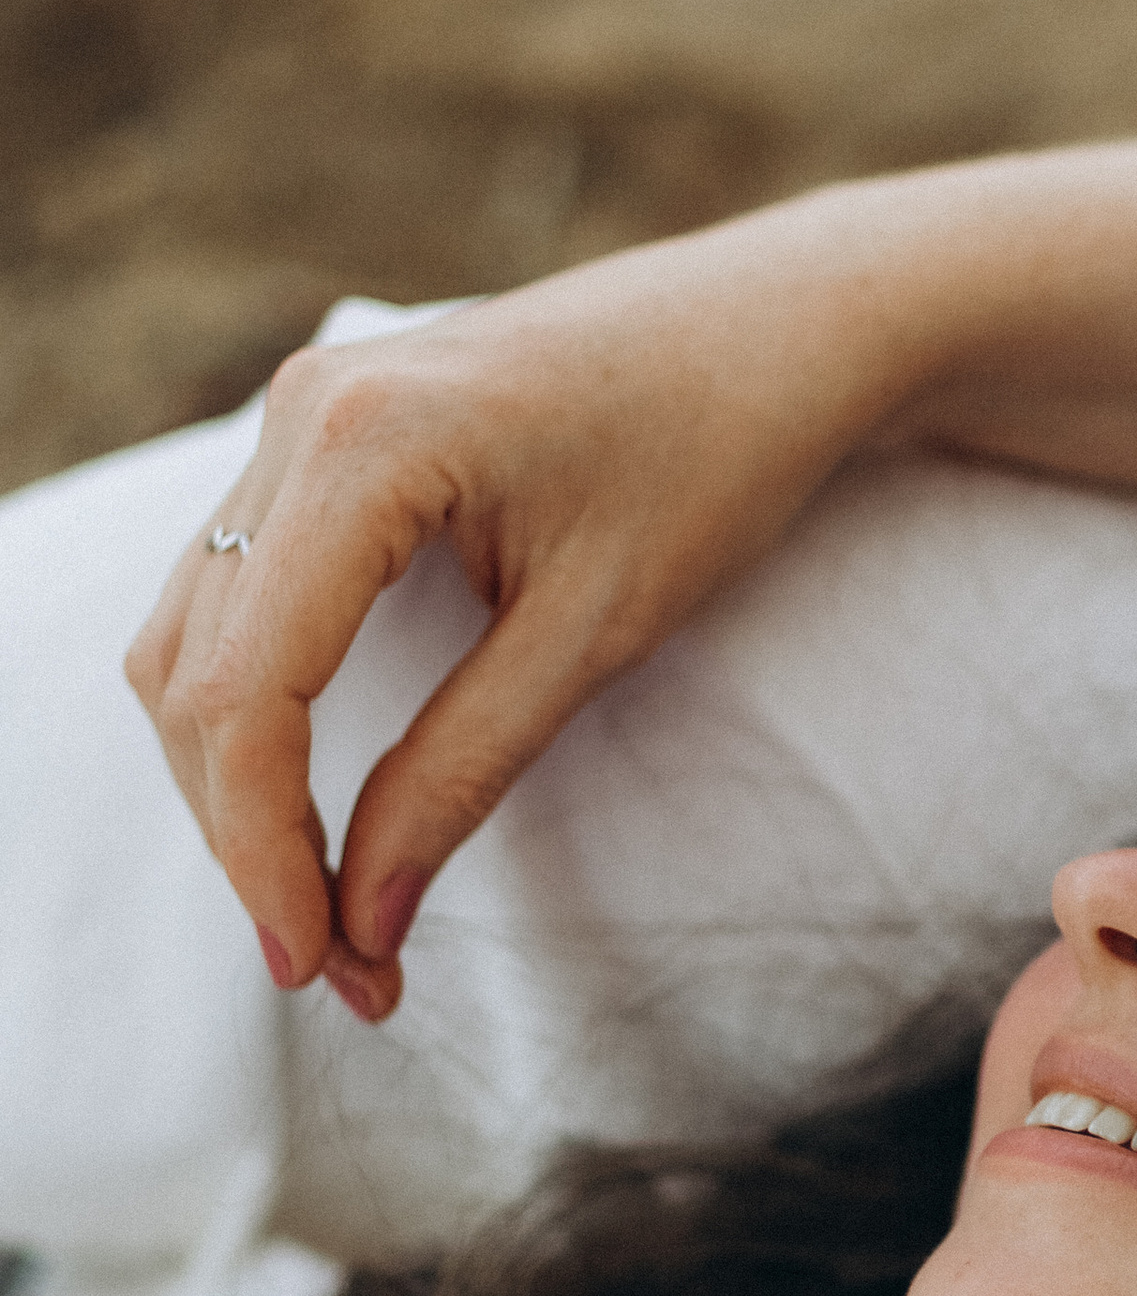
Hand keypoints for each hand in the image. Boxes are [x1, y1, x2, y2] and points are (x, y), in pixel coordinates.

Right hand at [124, 201, 917, 1012]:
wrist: (783, 326)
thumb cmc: (719, 455)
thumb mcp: (599, 632)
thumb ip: (463, 772)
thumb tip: (362, 923)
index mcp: (365, 442)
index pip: (246, 690)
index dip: (263, 849)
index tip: (318, 966)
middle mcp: (303, 411)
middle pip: (195, 674)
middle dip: (247, 836)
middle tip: (337, 969)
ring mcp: (303, 413)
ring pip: (195, 638)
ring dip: (239, 783)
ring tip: (328, 908)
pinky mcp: (327, 435)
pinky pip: (238, 592)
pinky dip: (257, 709)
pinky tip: (314, 802)